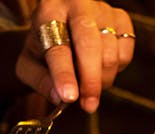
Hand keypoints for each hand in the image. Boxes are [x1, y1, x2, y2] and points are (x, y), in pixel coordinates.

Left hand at [15, 0, 134, 113]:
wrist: (60, 23)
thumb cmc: (43, 45)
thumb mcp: (29, 64)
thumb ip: (40, 82)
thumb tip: (60, 98)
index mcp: (48, 12)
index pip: (57, 47)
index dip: (64, 74)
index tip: (69, 97)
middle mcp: (77, 5)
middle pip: (89, 43)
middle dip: (90, 80)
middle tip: (88, 104)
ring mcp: (102, 10)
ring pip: (110, 51)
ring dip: (102, 80)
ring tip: (89, 89)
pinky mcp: (121, 19)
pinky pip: (125, 53)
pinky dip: (116, 70)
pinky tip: (101, 70)